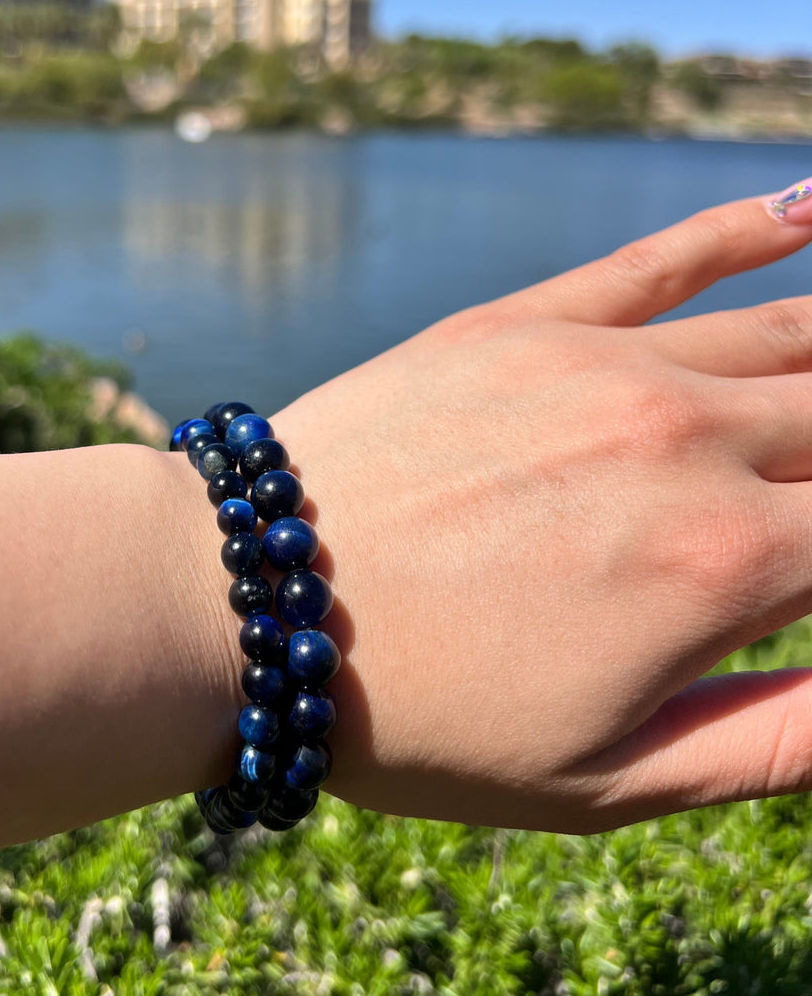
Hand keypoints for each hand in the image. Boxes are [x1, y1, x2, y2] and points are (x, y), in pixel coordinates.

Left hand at [265, 180, 811, 831]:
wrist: (241, 608)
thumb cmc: (417, 717)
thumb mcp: (607, 781)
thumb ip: (780, 740)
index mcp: (727, 566)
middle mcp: (688, 441)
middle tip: (810, 493)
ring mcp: (603, 366)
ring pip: (790, 333)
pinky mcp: (521, 323)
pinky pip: (664, 260)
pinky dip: (755, 230)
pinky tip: (807, 214)